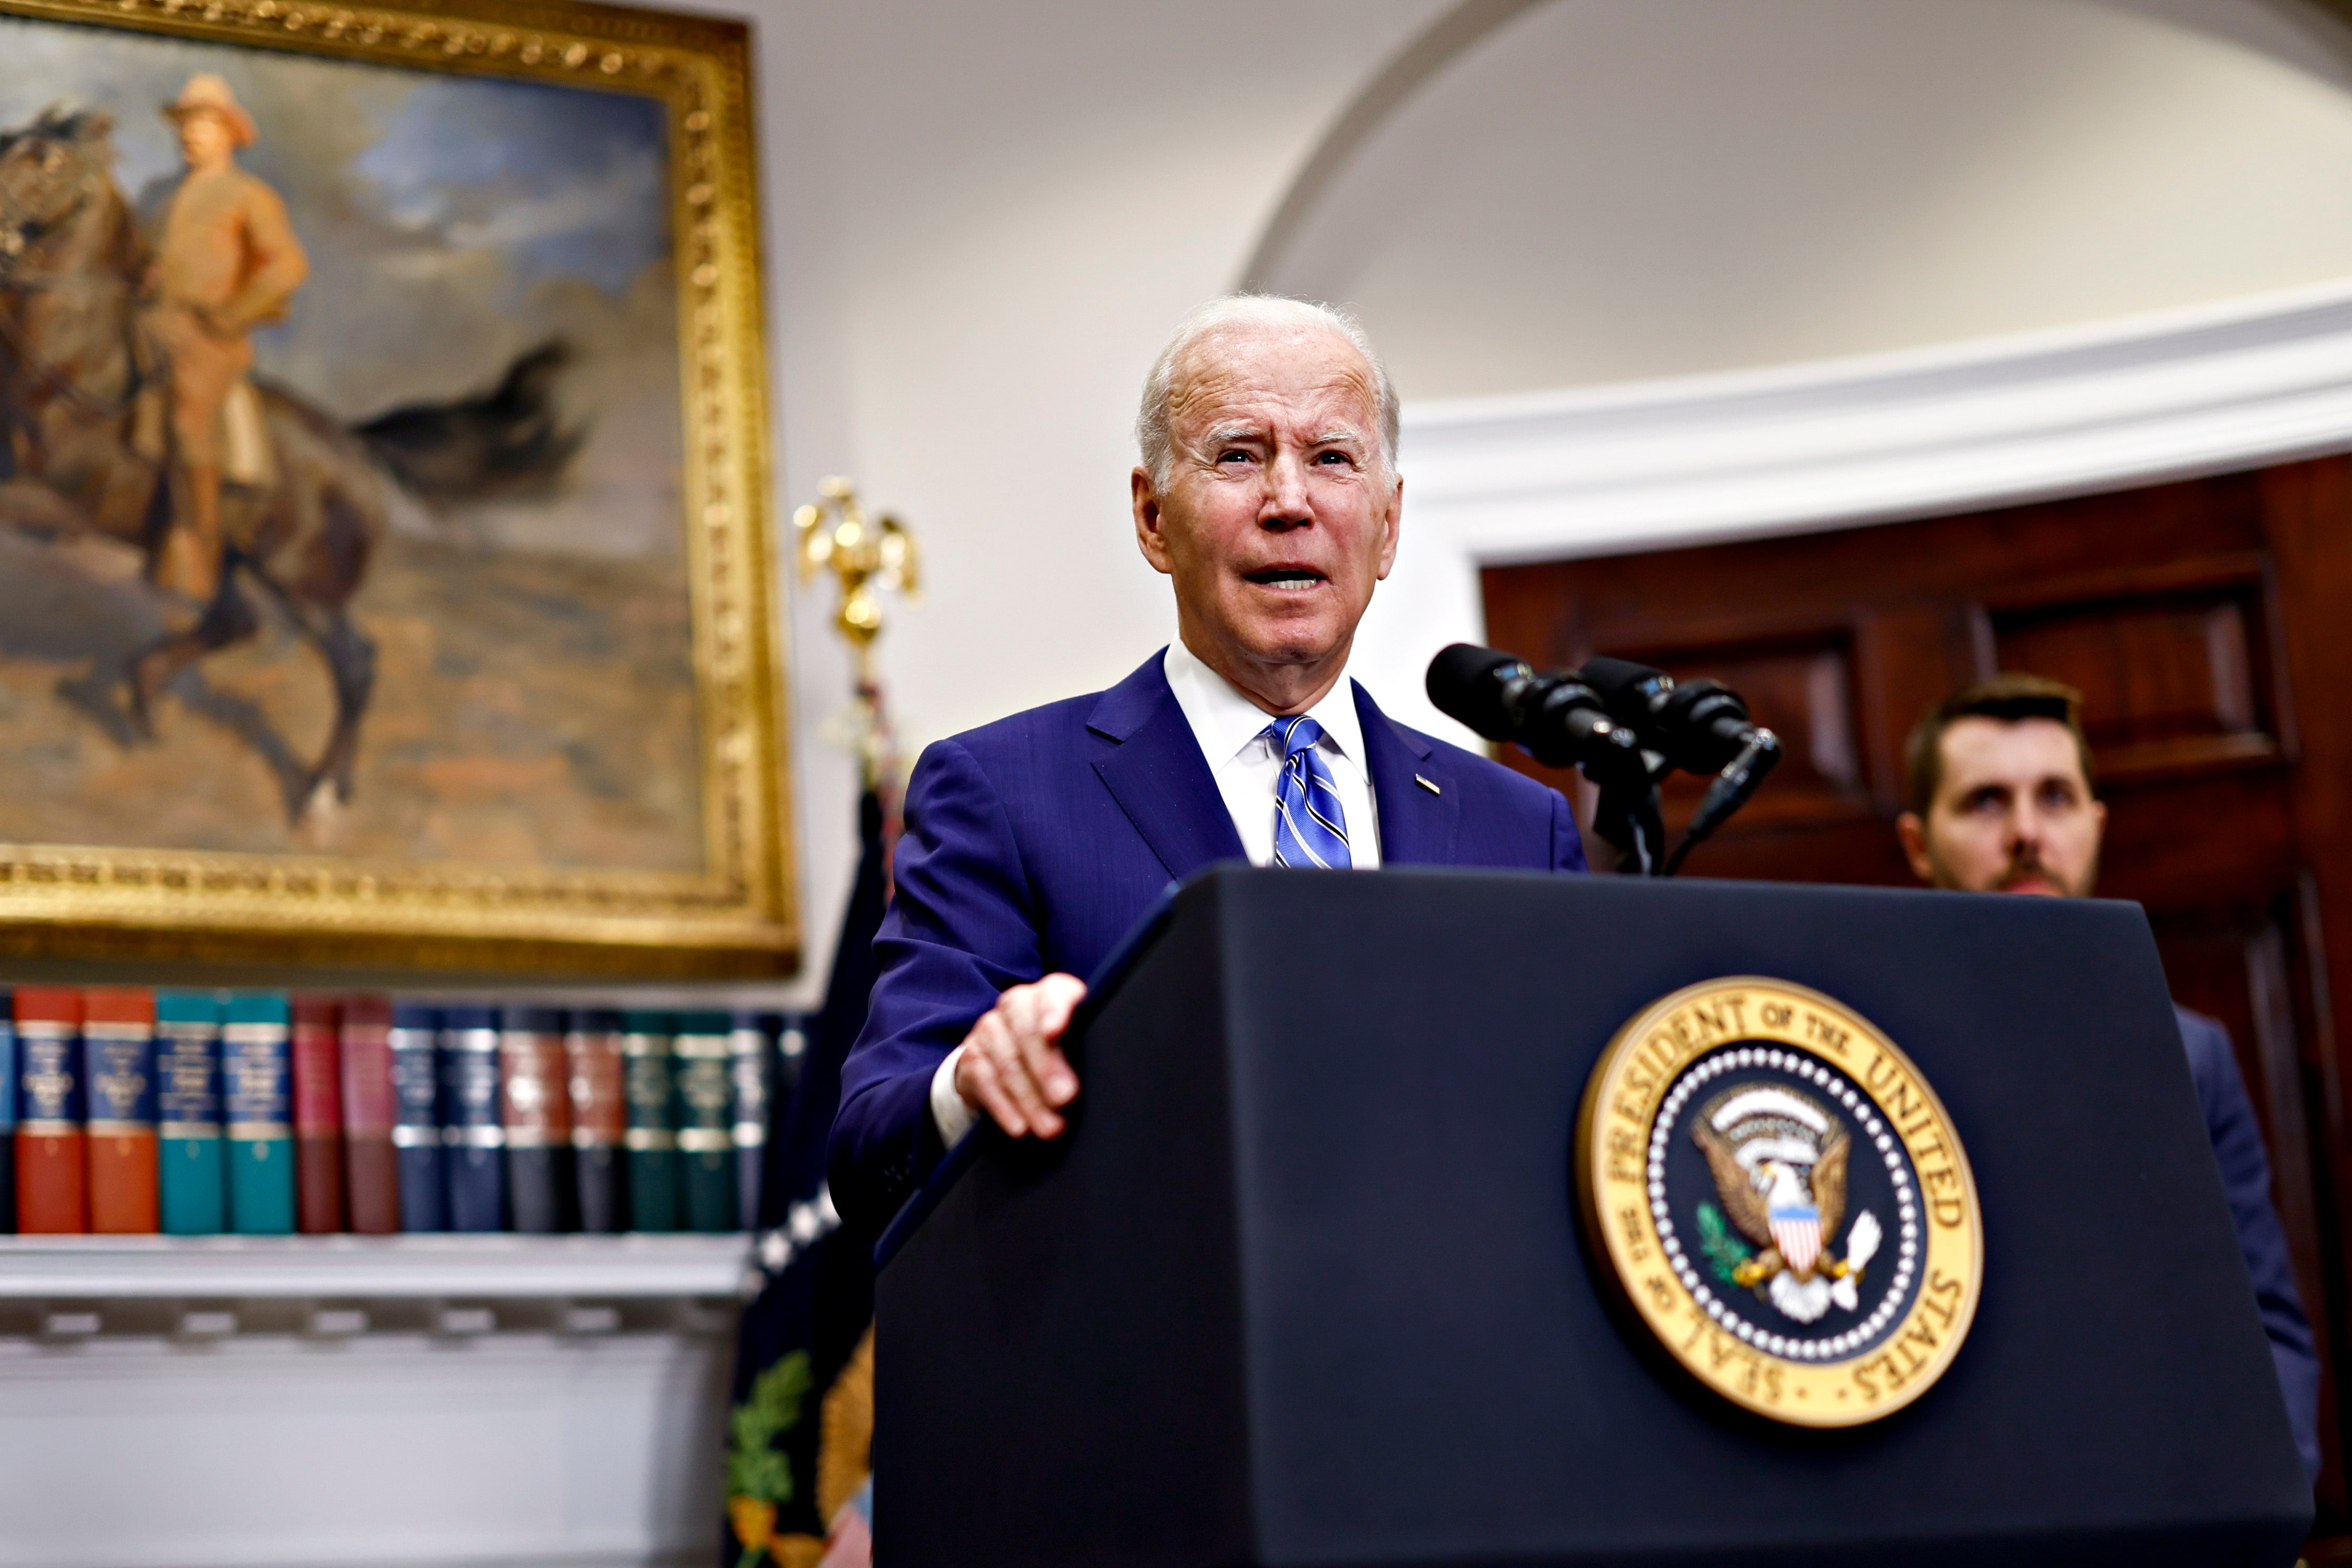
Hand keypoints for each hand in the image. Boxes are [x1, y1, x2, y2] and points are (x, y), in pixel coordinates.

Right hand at [953, 973, 1085, 1138]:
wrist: (1007, 1053)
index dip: (1054, 1010)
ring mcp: (990, 1028)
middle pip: (1027, 1031)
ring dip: (1030, 1100)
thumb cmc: (1058, 1048)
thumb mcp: (1077, 1041)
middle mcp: (1017, 1003)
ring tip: (1051, 1127)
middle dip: (1046, 1068)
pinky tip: (1021, 1127)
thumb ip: (1089, 1047)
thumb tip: (1115, 1076)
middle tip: (1065, 1098)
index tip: (1056, 1032)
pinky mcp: (973, 1056)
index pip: (1053, 994)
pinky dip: (1005, 1108)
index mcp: (1050, 993)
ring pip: (1008, 1063)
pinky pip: (987, 1083)